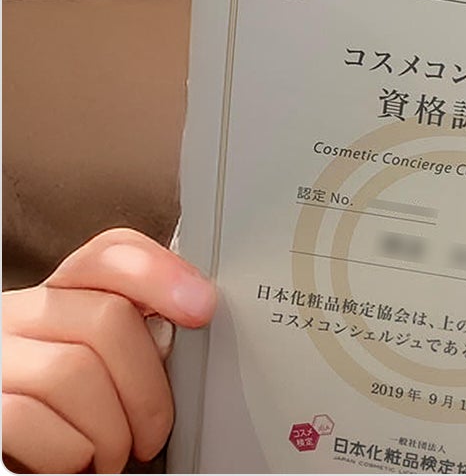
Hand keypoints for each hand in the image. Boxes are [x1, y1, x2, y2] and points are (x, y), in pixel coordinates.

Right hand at [2, 227, 215, 472]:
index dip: (158, 272)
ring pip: (73, 370)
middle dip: (148, 390)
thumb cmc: (67, 428)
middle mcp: (14, 320)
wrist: (17, 462)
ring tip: (110, 456)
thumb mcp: (103, 377)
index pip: (107, 256)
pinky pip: (29, 416)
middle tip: (152, 436)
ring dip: (111, 432)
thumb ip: (132, 343)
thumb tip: (192, 317)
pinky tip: (72, 464)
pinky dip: (68, 453)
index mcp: (53, 305)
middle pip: (108, 318)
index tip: (202, 307)